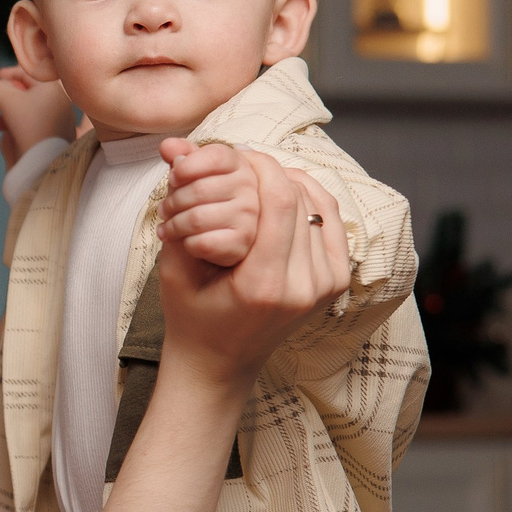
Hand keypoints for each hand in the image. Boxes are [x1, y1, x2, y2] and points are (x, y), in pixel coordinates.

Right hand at [0, 65, 76, 168]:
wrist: (47, 163)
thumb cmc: (28, 126)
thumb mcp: (5, 99)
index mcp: (54, 86)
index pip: (29, 72)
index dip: (11, 72)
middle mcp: (62, 100)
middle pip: (30, 91)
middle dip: (9, 97)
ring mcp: (63, 119)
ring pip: (31, 109)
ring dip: (11, 113)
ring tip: (0, 124)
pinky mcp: (59, 136)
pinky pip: (37, 124)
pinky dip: (22, 125)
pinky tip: (11, 135)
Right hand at [153, 143, 348, 386]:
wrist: (220, 362)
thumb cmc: (190, 316)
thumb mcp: (175, 264)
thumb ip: (179, 204)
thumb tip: (175, 148)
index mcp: (264, 285)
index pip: (279, 201)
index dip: (260, 166)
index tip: (237, 153)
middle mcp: (304, 286)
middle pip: (299, 199)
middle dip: (269, 171)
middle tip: (242, 161)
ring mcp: (325, 285)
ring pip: (316, 205)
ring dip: (287, 182)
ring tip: (258, 175)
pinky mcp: (336, 280)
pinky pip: (329, 220)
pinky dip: (308, 197)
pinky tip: (284, 190)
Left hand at [157, 140, 260, 267]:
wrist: (211, 250)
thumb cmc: (202, 206)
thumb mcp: (190, 178)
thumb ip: (181, 158)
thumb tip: (167, 146)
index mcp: (241, 166)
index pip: (218, 155)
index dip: (188, 166)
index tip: (174, 177)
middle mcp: (251, 189)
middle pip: (200, 189)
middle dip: (173, 201)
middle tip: (164, 210)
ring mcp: (250, 217)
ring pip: (196, 217)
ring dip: (173, 224)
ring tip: (167, 228)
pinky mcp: (243, 244)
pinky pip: (202, 242)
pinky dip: (184, 243)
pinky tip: (181, 242)